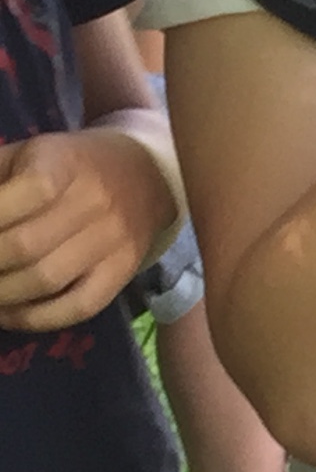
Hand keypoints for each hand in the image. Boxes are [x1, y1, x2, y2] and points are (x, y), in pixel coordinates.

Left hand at [0, 128, 176, 329]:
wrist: (144, 175)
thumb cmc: (68, 164)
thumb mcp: (25, 153)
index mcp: (63, 164)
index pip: (25, 194)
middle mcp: (94, 203)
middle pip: (25, 246)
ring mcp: (112, 242)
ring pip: (46, 280)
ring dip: (1, 294)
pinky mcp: (122, 272)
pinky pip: (79, 307)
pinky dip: (36, 318)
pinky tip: (7, 314)